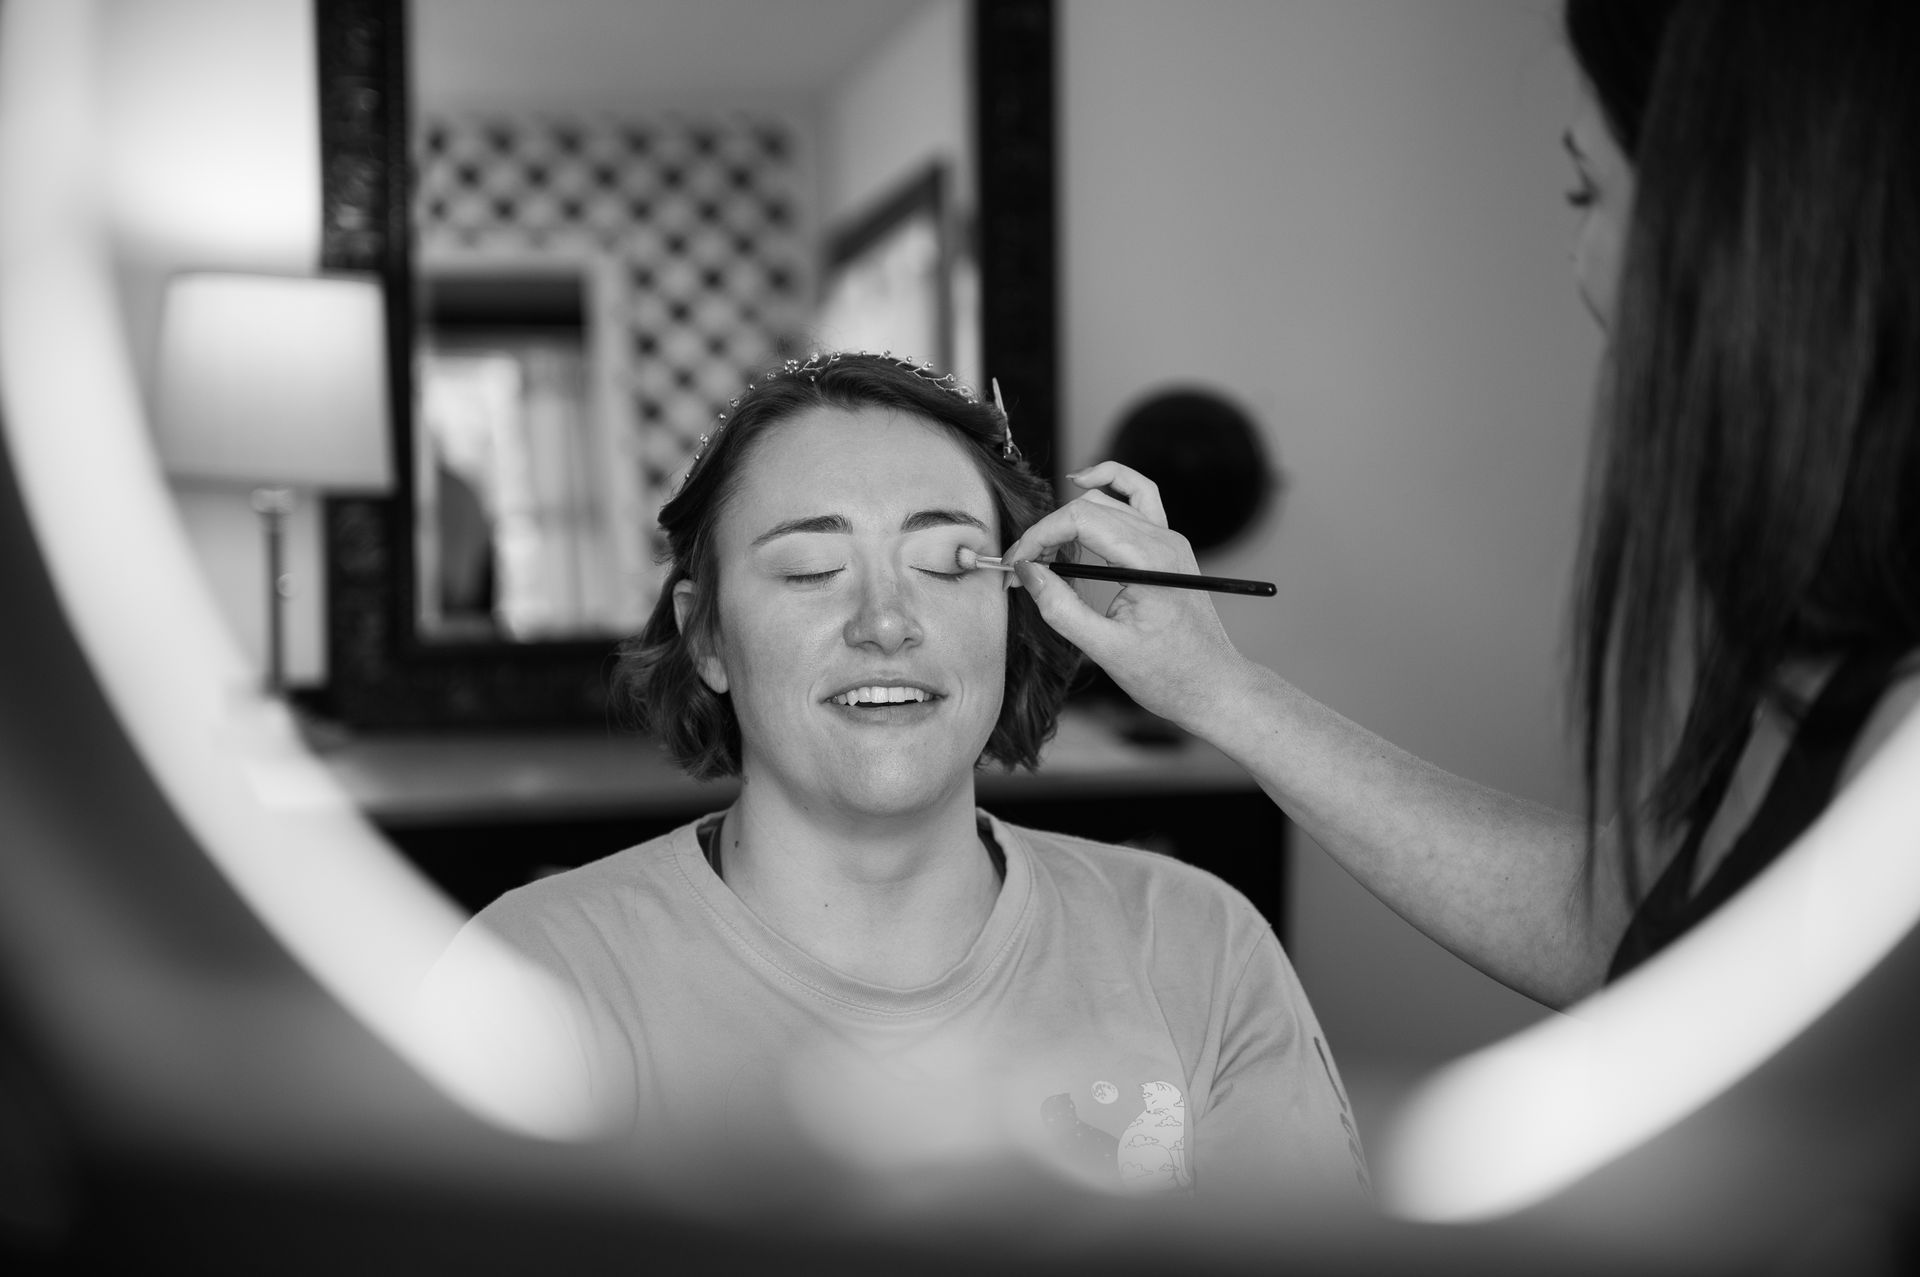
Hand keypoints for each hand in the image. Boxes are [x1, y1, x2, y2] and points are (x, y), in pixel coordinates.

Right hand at [1005, 461, 1249, 729]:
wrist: (1214, 687)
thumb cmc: (1169, 675)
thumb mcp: (1105, 649)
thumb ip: (1060, 607)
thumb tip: (1028, 572)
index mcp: (1150, 561)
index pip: (1080, 521)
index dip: (1038, 537)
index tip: (1014, 565)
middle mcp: (1164, 540)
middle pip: (1090, 508)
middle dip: (1047, 531)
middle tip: (1021, 568)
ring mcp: (1169, 539)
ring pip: (1109, 499)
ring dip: (1070, 515)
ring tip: (1045, 550)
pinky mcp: (1168, 547)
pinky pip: (1138, 498)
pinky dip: (1108, 488)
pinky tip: (1082, 485)